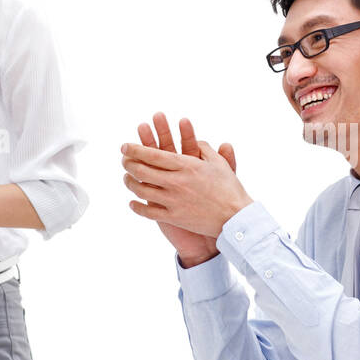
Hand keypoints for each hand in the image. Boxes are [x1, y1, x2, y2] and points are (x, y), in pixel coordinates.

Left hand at [122, 113, 250, 238]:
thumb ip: (204, 149)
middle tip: (124, 160)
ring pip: (142, 190)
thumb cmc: (229, 189)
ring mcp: (173, 200)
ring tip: (126, 178)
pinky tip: (133, 202)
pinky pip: (148, 212)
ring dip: (130, 182)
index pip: (153, 154)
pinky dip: (137, 206)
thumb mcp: (219, 163)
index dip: (135, 149)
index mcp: (186, 165)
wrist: (235, 218)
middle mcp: (176, 181)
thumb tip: (195, 141)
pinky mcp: (174, 217)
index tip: (125, 146)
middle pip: (142, 170)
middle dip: (128, 163)